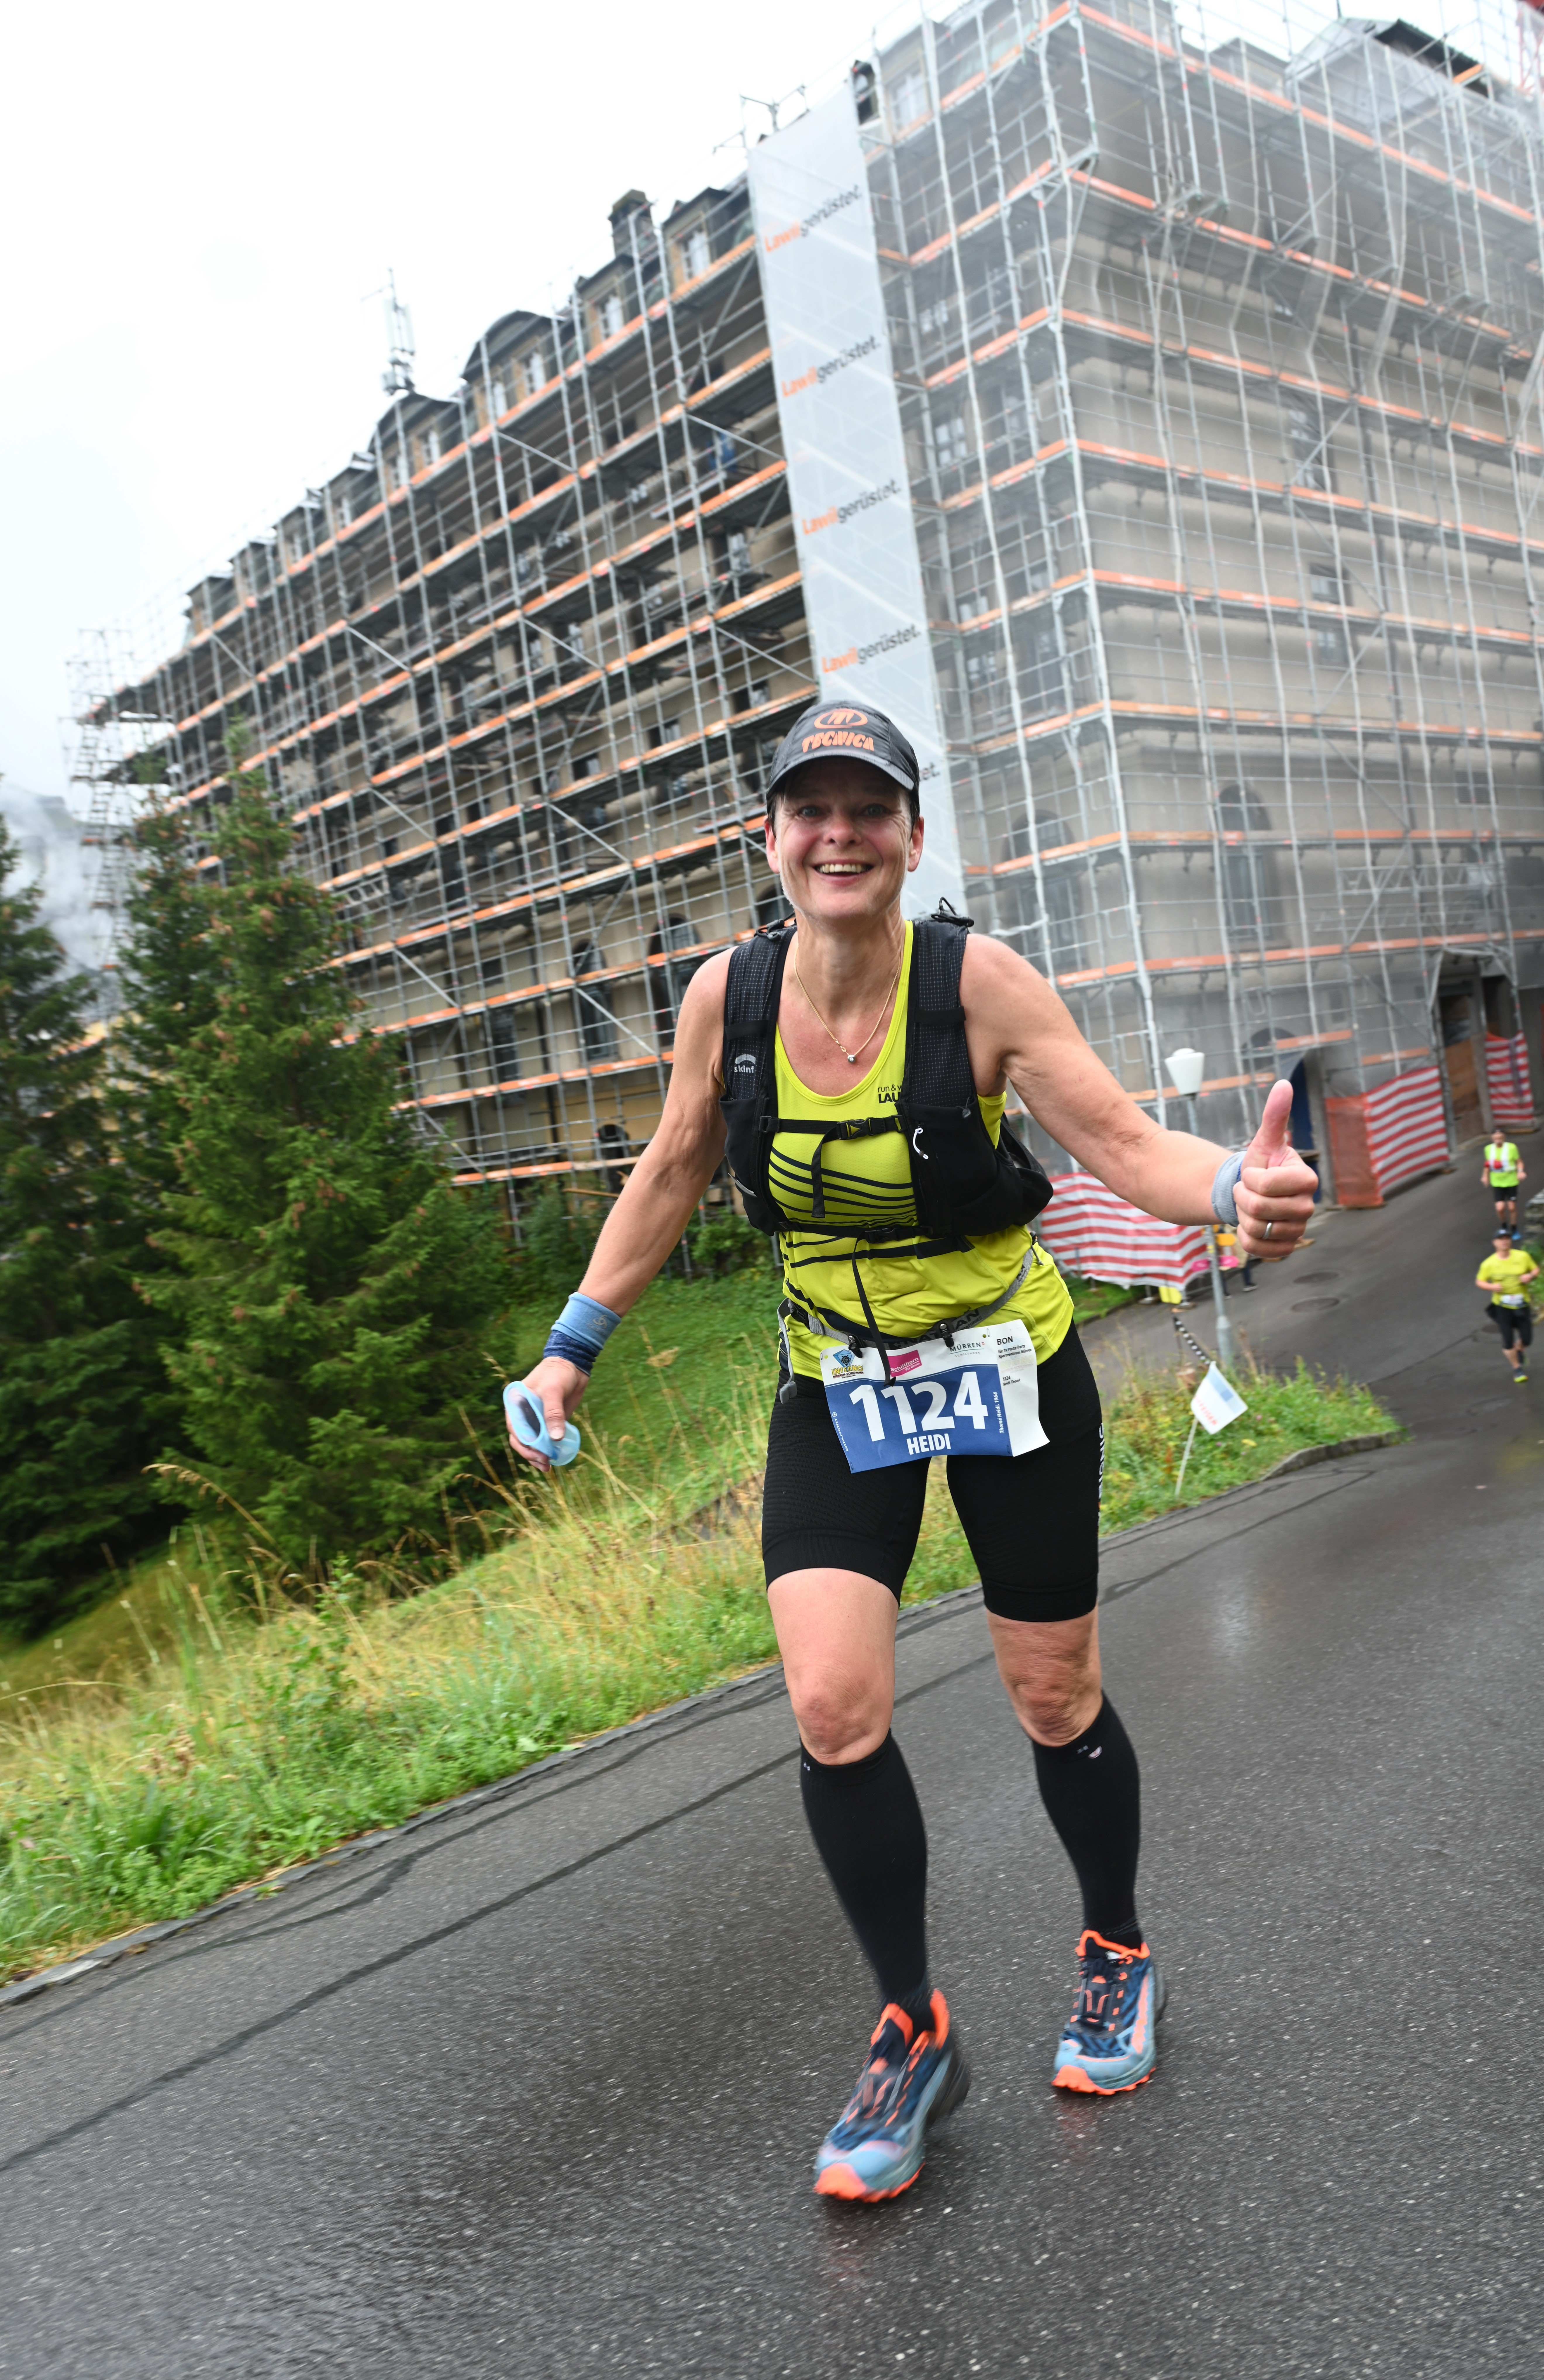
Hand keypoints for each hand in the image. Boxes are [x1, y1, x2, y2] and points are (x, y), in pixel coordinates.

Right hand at [507, 1355, 588, 1473]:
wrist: (574, 1365)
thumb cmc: (558, 1373)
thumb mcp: (553, 1391)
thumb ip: (553, 1413)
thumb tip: (555, 1438)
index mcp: (516, 1404)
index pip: (515, 1428)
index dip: (523, 1444)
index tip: (536, 1454)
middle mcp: (523, 1413)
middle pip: (521, 1439)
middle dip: (531, 1453)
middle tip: (545, 1464)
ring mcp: (536, 1418)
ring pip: (533, 1441)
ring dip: (538, 1455)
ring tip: (548, 1467)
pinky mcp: (549, 1422)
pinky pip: (545, 1439)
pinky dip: (548, 1449)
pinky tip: (554, 1458)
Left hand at [1234, 1081, 1317, 1260]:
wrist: (1253, 1194)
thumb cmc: (1261, 1165)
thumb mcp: (1264, 1141)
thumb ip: (1274, 1115)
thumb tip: (1283, 1084)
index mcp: (1307, 1180)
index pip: (1266, 1185)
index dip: (1250, 1178)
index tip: (1253, 1173)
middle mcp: (1308, 1207)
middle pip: (1258, 1207)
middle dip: (1242, 1196)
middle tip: (1247, 1189)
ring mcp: (1298, 1230)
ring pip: (1256, 1228)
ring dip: (1243, 1215)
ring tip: (1250, 1205)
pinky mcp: (1286, 1249)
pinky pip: (1258, 1249)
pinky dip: (1246, 1238)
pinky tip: (1251, 1225)